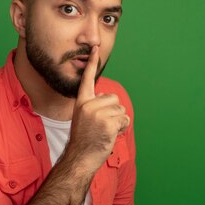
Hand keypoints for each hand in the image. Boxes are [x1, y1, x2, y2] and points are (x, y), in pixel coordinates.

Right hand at [65, 45, 129, 174]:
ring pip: (121, 109)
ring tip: (105, 131)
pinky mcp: (107, 123)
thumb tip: (107, 96)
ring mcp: (97, 114)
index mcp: (82, 102)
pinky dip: (122, 128)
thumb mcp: (83, 117)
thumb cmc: (85, 139)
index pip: (87, 79)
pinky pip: (124, 119)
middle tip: (102, 126)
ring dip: (118, 121)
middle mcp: (88, 105)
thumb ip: (94, 105)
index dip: (92, 63)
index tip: (95, 48)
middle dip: (114, 112)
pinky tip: (110, 135)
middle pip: (114, 98)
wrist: (81, 157)